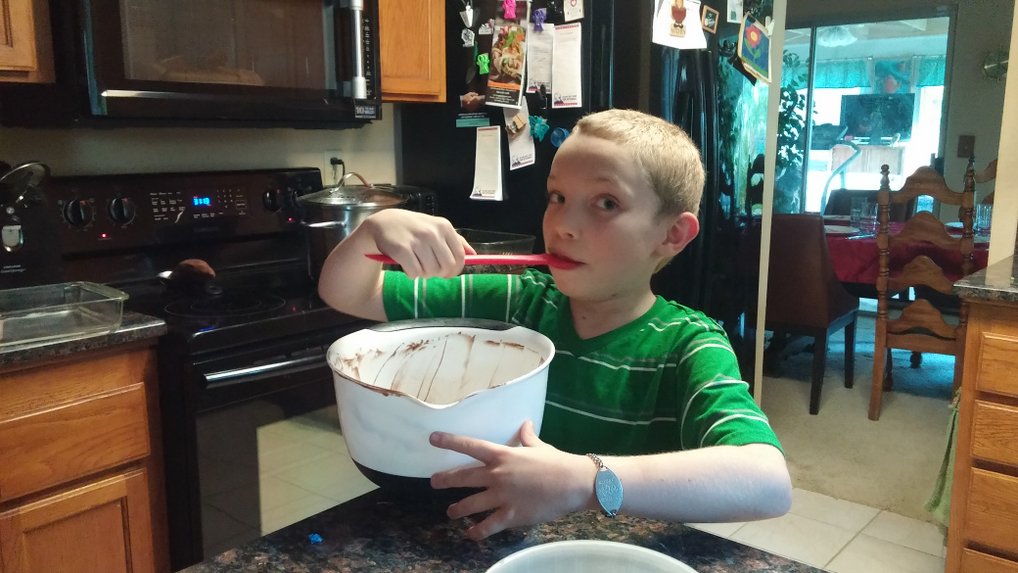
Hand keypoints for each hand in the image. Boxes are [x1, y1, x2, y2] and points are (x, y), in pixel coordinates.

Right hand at [360, 210, 475, 277]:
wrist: (384, 222)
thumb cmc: (413, 227)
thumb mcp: (436, 227)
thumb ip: (456, 240)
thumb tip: (474, 255)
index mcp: (444, 226)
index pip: (460, 256)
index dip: (455, 269)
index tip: (447, 272)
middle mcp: (432, 233)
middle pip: (446, 266)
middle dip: (439, 273)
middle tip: (430, 269)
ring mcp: (417, 241)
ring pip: (430, 272)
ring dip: (424, 274)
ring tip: (417, 264)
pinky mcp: (402, 250)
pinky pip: (414, 273)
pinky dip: (411, 274)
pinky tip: (407, 265)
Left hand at [429, 420, 593, 539]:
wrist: (574, 483)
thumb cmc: (557, 462)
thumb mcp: (540, 446)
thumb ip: (527, 437)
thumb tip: (525, 423)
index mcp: (503, 455)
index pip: (471, 446)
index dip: (450, 441)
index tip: (432, 438)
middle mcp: (497, 475)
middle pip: (463, 477)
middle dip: (445, 480)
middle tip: (434, 482)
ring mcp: (502, 497)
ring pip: (471, 504)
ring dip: (457, 509)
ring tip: (450, 512)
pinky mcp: (511, 516)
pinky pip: (488, 526)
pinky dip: (477, 532)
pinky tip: (470, 534)